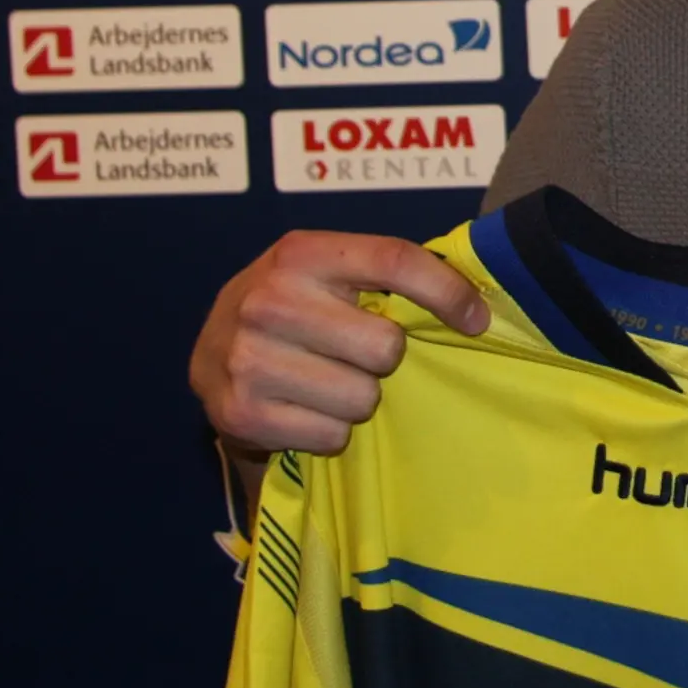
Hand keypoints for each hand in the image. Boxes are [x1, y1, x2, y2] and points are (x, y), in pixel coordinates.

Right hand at [190, 230, 486, 456]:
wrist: (211, 355)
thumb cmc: (294, 309)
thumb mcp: (329, 271)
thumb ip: (388, 272)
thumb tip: (476, 303)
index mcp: (300, 252)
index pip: (394, 260)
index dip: (446, 291)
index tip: (476, 320)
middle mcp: (268, 299)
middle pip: (386, 346)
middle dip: (383, 358)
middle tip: (354, 355)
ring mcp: (248, 358)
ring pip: (363, 397)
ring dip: (357, 398)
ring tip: (325, 381)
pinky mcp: (240, 412)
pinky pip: (332, 434)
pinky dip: (329, 429)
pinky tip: (304, 408)